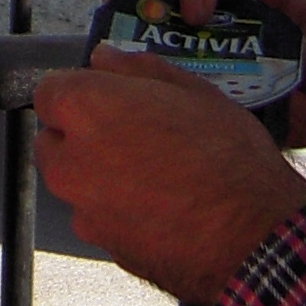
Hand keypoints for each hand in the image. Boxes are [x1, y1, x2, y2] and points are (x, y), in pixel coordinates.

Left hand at [35, 58, 305, 305]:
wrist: (254, 237)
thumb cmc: (228, 159)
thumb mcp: (193, 91)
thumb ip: (137, 69)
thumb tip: (105, 59)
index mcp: (85, 111)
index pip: (50, 91)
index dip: (81, 91)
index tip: (108, 97)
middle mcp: (70, 163)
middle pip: (54, 141)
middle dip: (83, 136)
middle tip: (135, 135)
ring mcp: (84, 212)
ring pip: (78, 184)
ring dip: (101, 177)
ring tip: (157, 176)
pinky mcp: (104, 247)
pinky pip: (101, 219)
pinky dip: (120, 212)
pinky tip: (162, 208)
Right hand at [105, 0, 305, 153]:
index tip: (196, 16)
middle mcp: (218, 3)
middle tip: (117, 29)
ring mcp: (200, 37)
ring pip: (147, 19)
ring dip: (124, 36)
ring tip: (108, 67)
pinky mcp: (192, 72)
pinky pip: (154, 66)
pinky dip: (136, 77)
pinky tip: (129, 101)